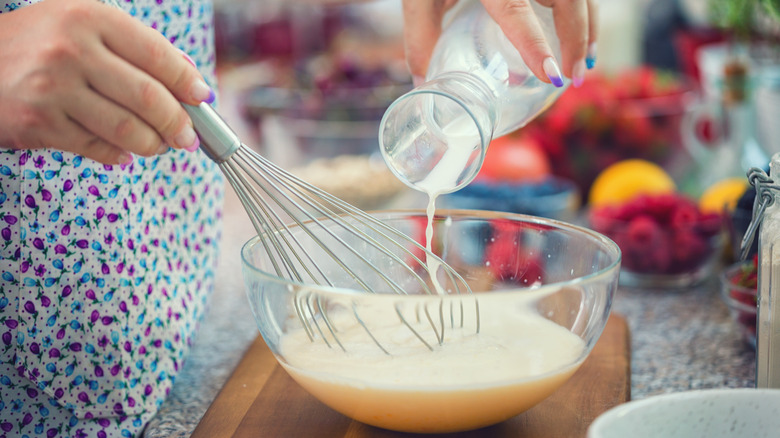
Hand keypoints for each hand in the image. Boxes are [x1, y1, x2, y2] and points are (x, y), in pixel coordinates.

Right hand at [0, 0, 213, 163]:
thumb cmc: (42, 43)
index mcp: (89, 18)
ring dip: (154, 145)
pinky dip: (120, 155)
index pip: (157, 55)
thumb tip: (190, 81)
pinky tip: (125, 152)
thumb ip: (135, 46)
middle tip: (188, 137)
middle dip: (179, 123)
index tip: (202, 98)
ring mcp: (53, 90)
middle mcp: (71, 51)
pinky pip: (97, 148)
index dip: (187, 82)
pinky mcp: (39, 123)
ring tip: (160, 146)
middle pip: (149, 98)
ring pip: (127, 129)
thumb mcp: (84, 25)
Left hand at [402, 0, 597, 87]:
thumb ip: (422, 35)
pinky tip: (581, 30)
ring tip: (584, 61)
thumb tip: (424, 83)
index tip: (551, 76)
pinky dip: (583, 8)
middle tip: (572, 78)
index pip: (515, 11)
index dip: (535, 45)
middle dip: (576, 39)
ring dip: (586, 25)